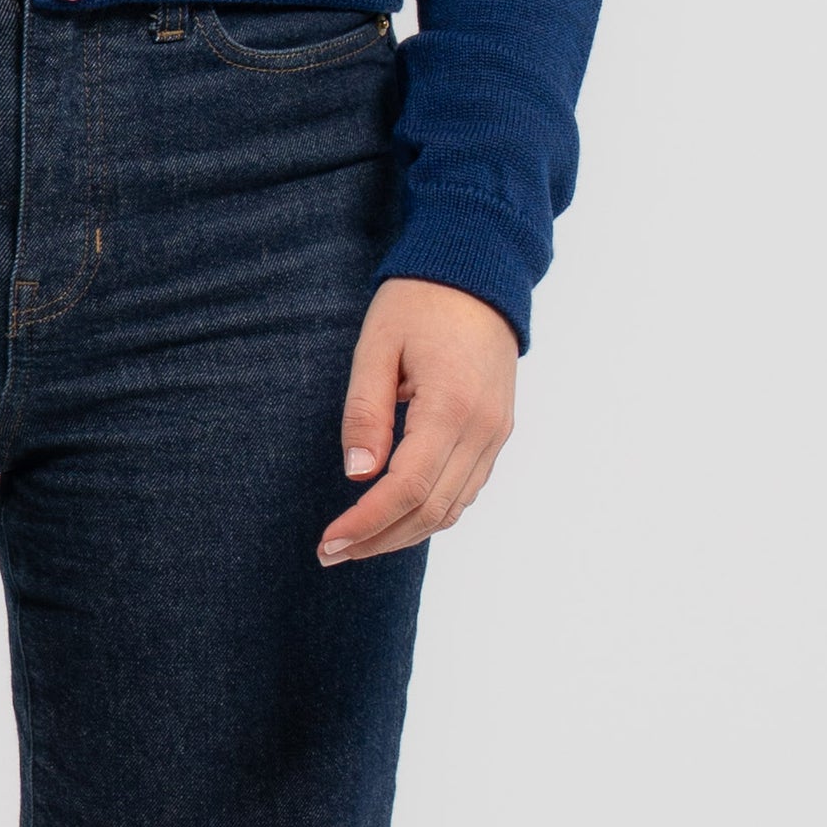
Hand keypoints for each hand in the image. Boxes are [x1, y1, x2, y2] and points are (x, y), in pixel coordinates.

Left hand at [318, 279, 517, 563]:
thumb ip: (366, 412)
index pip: (408, 489)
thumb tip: (358, 475)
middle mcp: (483, 429)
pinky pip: (466, 489)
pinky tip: (393, 517)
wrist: (478, 274)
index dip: (366, 523)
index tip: (329, 542)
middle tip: (330, 553)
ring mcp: (497, 433)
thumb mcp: (377, 348)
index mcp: (451, 407)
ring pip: (453, 508)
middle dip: (379, 539)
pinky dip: (429, 512)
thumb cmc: (419, 302)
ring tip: (355, 544)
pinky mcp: (498, 432)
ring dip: (404, 534)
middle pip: (432, 510)